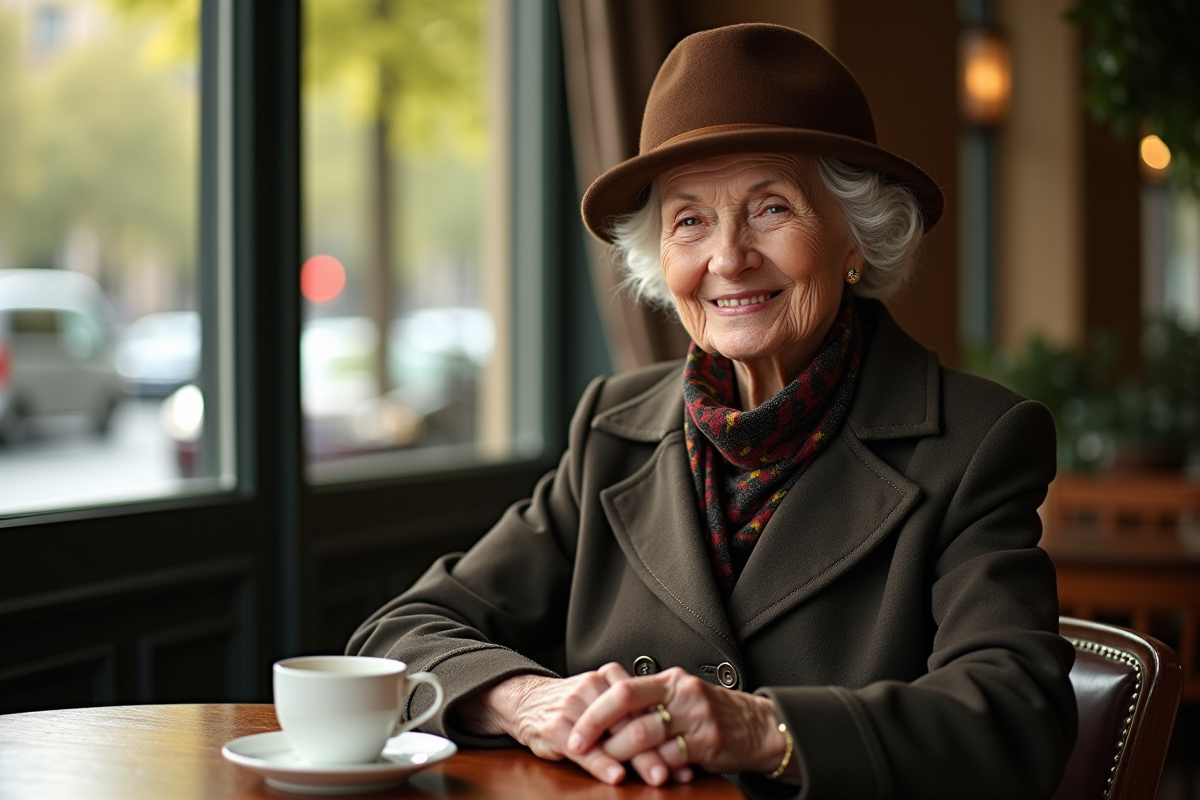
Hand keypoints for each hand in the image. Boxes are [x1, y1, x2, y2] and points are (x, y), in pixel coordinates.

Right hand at [457, 663, 686, 784]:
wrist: (525, 699)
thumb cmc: (572, 706)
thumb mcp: (602, 701)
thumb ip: (630, 713)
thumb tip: (673, 738)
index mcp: (610, 679)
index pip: (646, 705)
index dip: (669, 731)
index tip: (689, 753)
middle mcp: (594, 687)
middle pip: (633, 721)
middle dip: (658, 748)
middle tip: (677, 770)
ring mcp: (574, 706)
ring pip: (612, 735)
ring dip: (636, 759)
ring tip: (656, 776)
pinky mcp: (556, 726)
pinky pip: (583, 748)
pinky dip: (600, 763)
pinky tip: (616, 775)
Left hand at [567, 667, 788, 776]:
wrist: (760, 727)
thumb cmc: (714, 715)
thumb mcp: (682, 699)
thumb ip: (651, 704)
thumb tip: (607, 720)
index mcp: (670, 681)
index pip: (622, 689)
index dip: (595, 712)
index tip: (576, 732)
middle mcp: (681, 692)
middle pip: (628, 709)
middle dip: (600, 733)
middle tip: (582, 751)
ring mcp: (695, 716)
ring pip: (645, 735)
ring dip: (622, 754)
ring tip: (611, 767)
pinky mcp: (708, 741)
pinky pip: (671, 757)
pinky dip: (654, 768)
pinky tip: (646, 776)